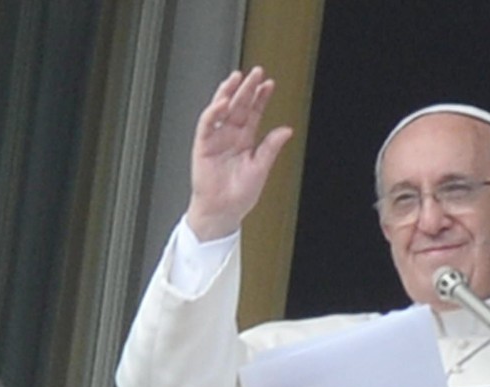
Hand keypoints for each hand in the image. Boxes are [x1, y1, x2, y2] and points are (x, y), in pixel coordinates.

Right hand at [185, 67, 293, 240]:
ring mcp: (216, 139)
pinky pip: (207, 124)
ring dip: (229, 93)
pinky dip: (214, 112)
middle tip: (256, 73)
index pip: (253, 113)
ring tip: (237, 78)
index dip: (261, 98)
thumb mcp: (261, 169)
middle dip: (247, 89)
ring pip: (222, 110)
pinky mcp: (203, 145)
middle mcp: (230, 136)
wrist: (222, 211)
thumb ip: (271, 147)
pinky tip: (222, 102)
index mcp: (245, 141)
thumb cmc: (239, 195)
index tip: (269, 84)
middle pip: (239, 106)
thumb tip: (286, 130)